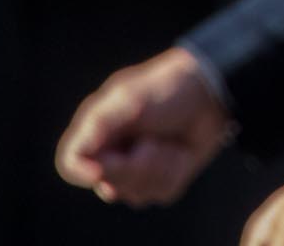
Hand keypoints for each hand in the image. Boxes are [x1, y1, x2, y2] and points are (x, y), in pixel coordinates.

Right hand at [54, 46, 231, 205]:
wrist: (213, 91)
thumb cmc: (168, 88)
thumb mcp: (131, 98)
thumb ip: (101, 124)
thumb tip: (80, 159)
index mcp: (96, 132)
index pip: (70, 163)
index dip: (82, 172)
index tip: (100, 171)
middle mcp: (112, 154)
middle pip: (108, 186)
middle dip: (136, 167)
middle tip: (153, 141)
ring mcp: (137, 170)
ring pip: (137, 195)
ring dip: (160, 167)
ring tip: (170, 142)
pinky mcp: (162, 179)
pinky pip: (163, 193)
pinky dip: (177, 172)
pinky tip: (182, 151)